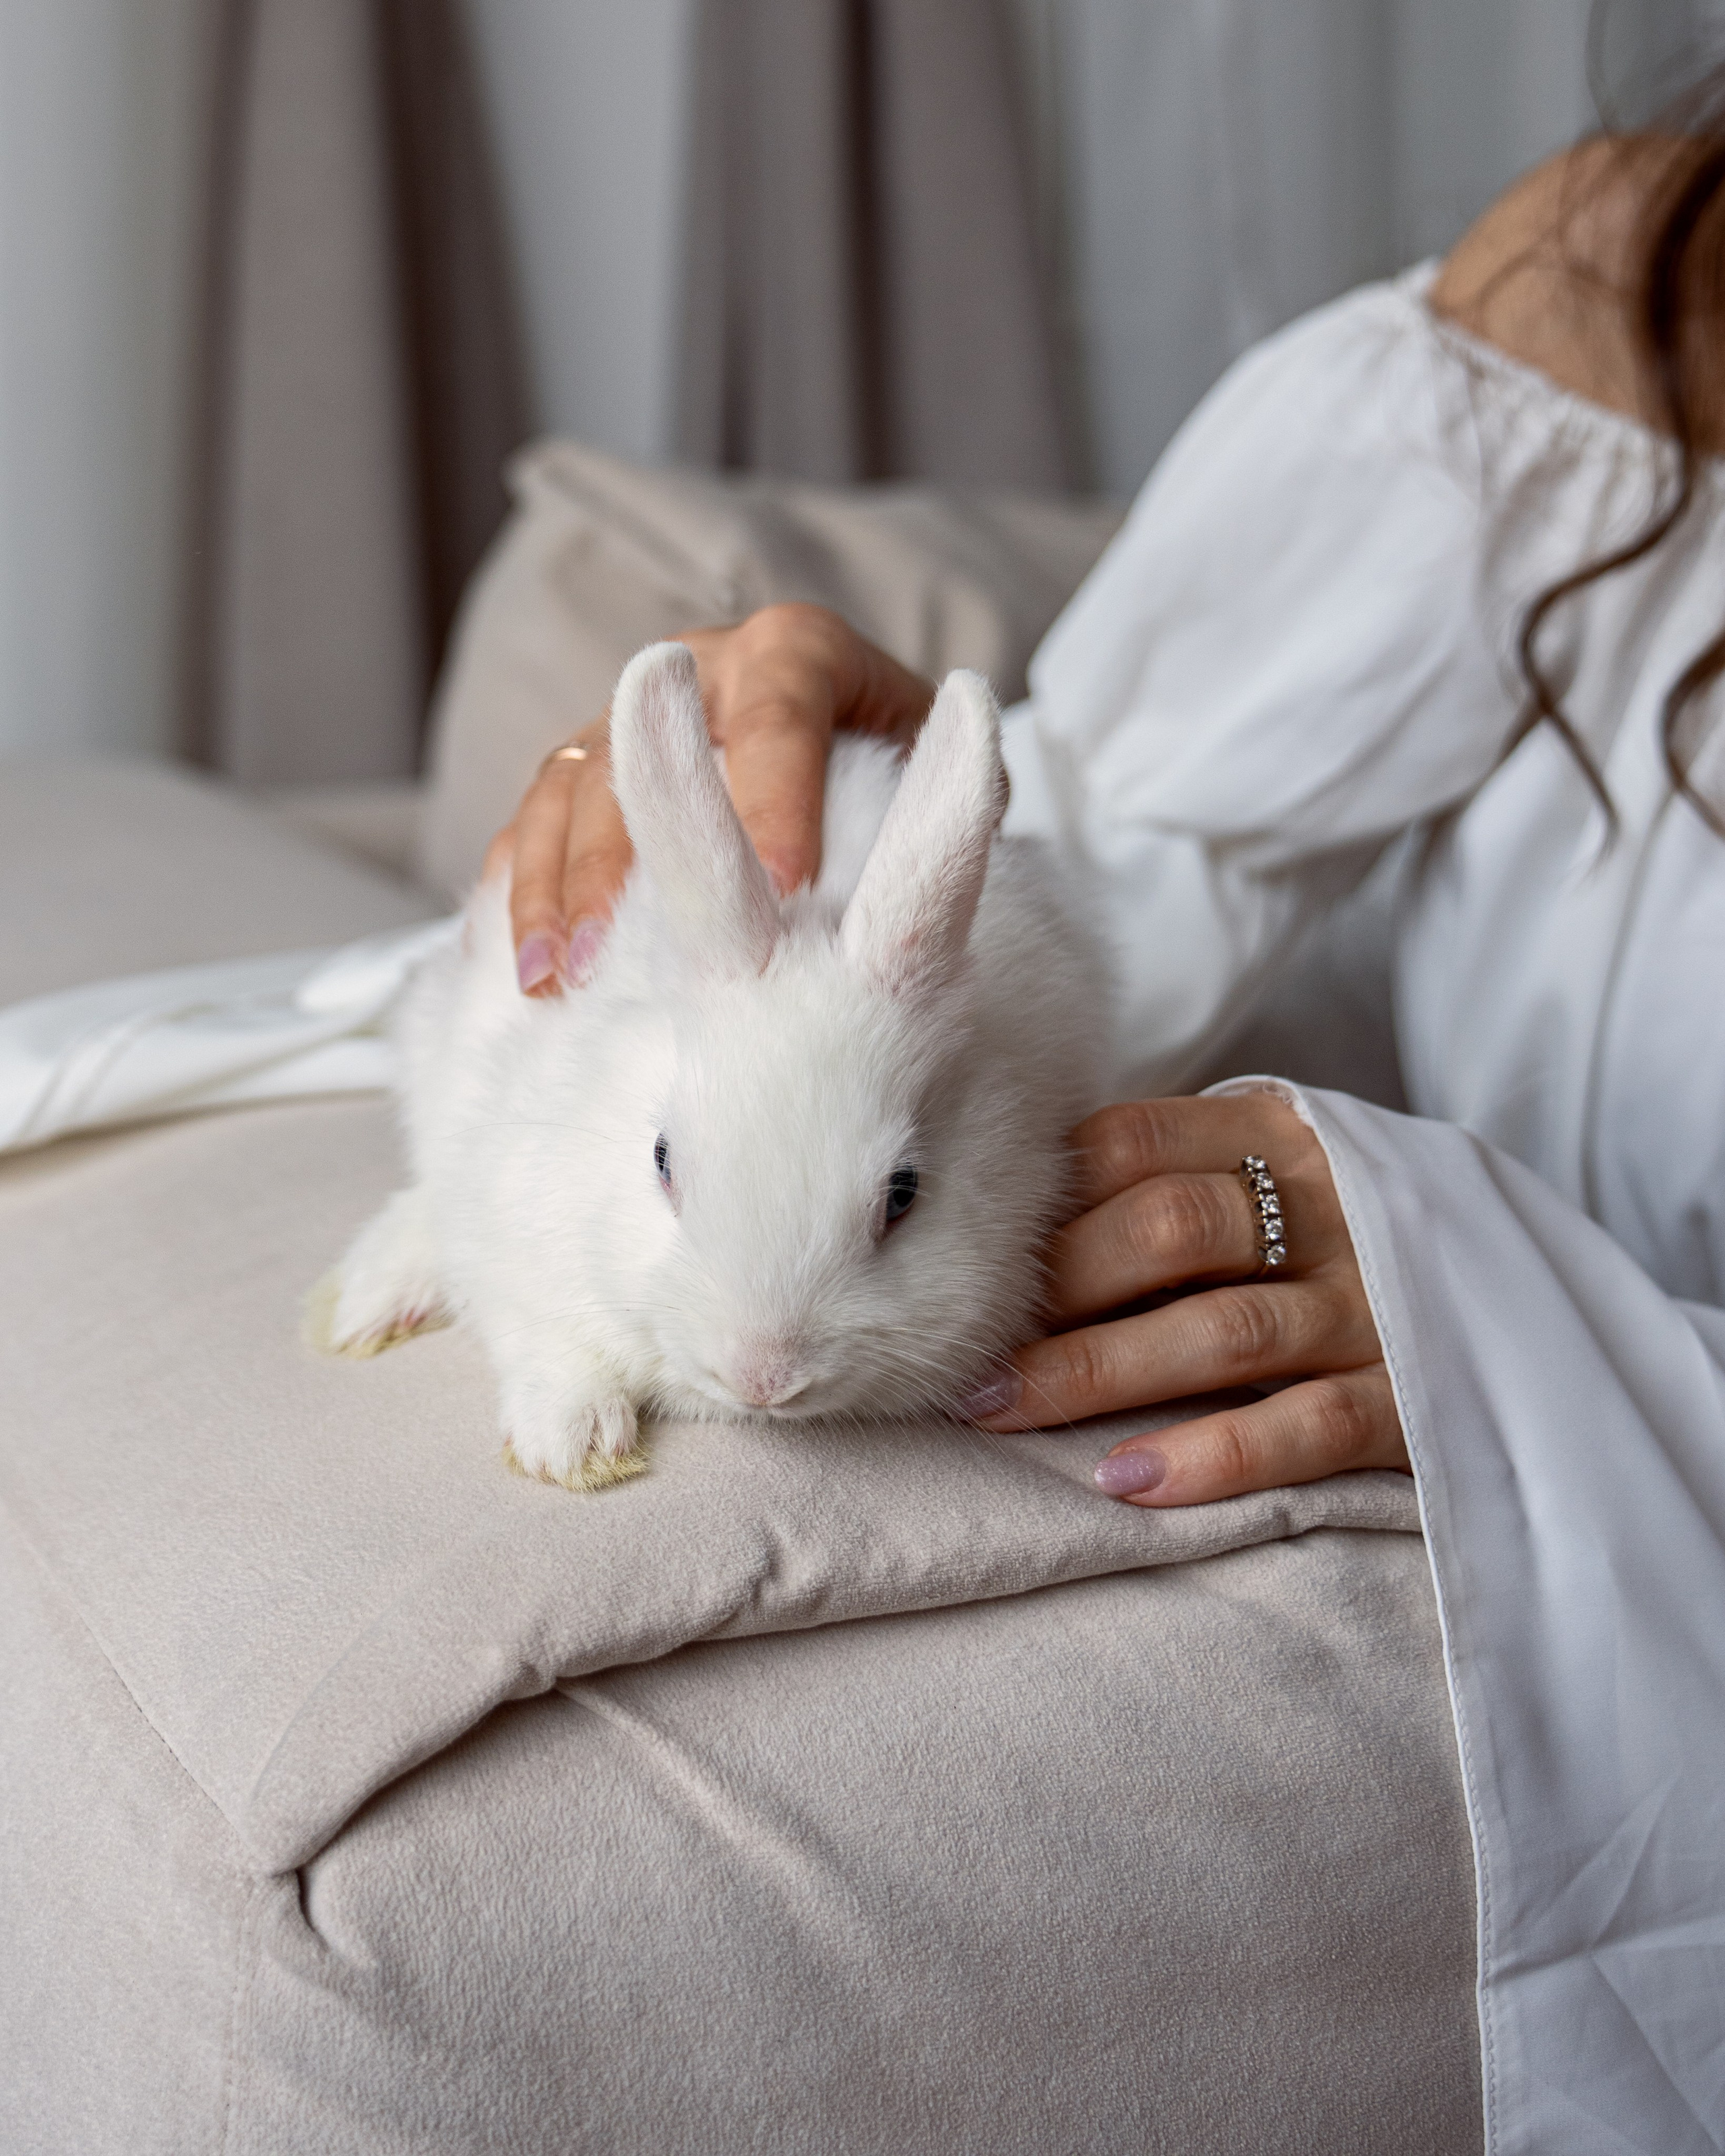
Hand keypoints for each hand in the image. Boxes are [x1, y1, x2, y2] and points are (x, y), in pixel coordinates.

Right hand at [484, 603, 934, 993]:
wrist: (856, 735)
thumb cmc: (904, 761)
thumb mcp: (941, 765)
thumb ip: (953, 794)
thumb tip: (951, 842)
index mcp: (797, 653)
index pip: (780, 718)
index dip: (774, 798)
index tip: (782, 891)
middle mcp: (704, 667)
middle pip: (639, 753)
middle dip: (617, 864)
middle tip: (607, 961)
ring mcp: (633, 713)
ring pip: (568, 788)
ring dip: (549, 891)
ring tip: (548, 983)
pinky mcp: (588, 766)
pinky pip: (530, 821)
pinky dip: (516, 893)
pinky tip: (512, 969)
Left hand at [960, 1091, 1406, 1504]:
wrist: (1529, 1300)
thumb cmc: (1332, 1239)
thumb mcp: (1265, 1177)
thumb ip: (1164, 1183)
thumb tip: (1002, 1226)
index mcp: (1278, 1136)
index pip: (1133, 1142)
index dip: (1042, 1198)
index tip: (965, 1259)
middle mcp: (1330, 1209)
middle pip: (1168, 1230)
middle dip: (1055, 1290)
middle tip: (965, 1350)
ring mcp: (1373, 1304)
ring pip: (1221, 1332)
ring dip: (1098, 1373)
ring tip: (1001, 1410)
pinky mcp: (1411, 1399)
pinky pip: (1306, 1427)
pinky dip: (1215, 1456)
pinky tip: (1127, 1480)